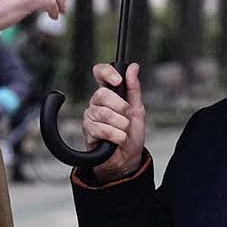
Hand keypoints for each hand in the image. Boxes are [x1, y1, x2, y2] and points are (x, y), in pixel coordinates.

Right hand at [81, 62, 145, 177]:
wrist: (127, 159)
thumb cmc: (131, 134)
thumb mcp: (138, 110)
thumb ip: (134, 89)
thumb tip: (133, 67)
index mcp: (109, 94)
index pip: (100, 73)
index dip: (106, 72)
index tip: (118, 80)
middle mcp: (96, 103)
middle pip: (102, 94)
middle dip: (122, 108)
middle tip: (127, 118)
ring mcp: (90, 117)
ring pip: (104, 113)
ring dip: (121, 125)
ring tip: (124, 132)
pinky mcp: (88, 132)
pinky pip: (102, 129)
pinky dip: (117, 136)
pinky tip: (118, 140)